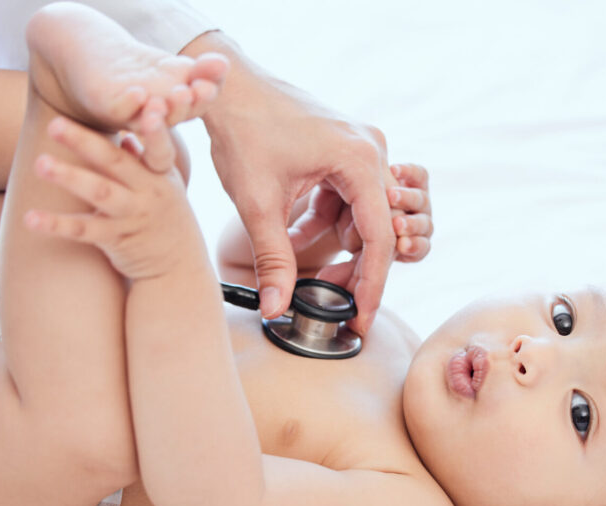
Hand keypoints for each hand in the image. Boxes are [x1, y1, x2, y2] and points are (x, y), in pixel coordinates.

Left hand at [22, 108, 191, 278]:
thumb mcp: (164, 185)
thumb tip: (127, 135)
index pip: (158, 146)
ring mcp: (134, 216)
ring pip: (100, 194)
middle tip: (55, 125)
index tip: (149, 107)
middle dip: (86, 142)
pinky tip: (31, 218)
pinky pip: (84, 231)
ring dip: (70, 177)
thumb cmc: (165, 217)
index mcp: (160, 173)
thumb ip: (146, 159)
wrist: (177, 267)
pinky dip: (57, 225)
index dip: (155, 129)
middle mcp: (149, 192)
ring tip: (40, 163)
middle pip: (115, 163)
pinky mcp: (118, 240)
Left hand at [183, 33, 394, 333]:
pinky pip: (347, 200)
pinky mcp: (345, 151)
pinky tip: (295, 239)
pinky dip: (325, 224)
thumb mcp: (258, 204)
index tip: (362, 317)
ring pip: (361, 217)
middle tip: (333, 304)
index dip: (371, 284)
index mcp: (360, 160)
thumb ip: (273, 260)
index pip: (379, 238)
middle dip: (352, 269)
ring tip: (307, 272)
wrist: (226, 87)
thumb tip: (275, 309)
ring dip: (336, 247)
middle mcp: (371, 151)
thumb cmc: (244, 132)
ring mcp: (361, 148)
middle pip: (375, 229)